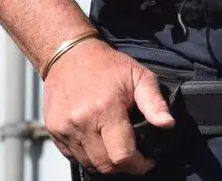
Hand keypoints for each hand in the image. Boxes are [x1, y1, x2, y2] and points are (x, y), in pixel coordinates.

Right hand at [42, 38, 175, 175]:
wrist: (69, 55)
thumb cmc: (107, 65)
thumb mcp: (139, 75)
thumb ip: (154, 102)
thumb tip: (168, 124)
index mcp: (105, 109)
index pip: (122, 154)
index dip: (139, 165)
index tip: (147, 162)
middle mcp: (82, 122)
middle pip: (106, 164)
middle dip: (124, 166)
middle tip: (134, 157)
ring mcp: (65, 129)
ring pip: (89, 163)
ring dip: (106, 162)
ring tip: (117, 148)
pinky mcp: (54, 132)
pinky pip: (74, 156)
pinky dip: (89, 156)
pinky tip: (99, 142)